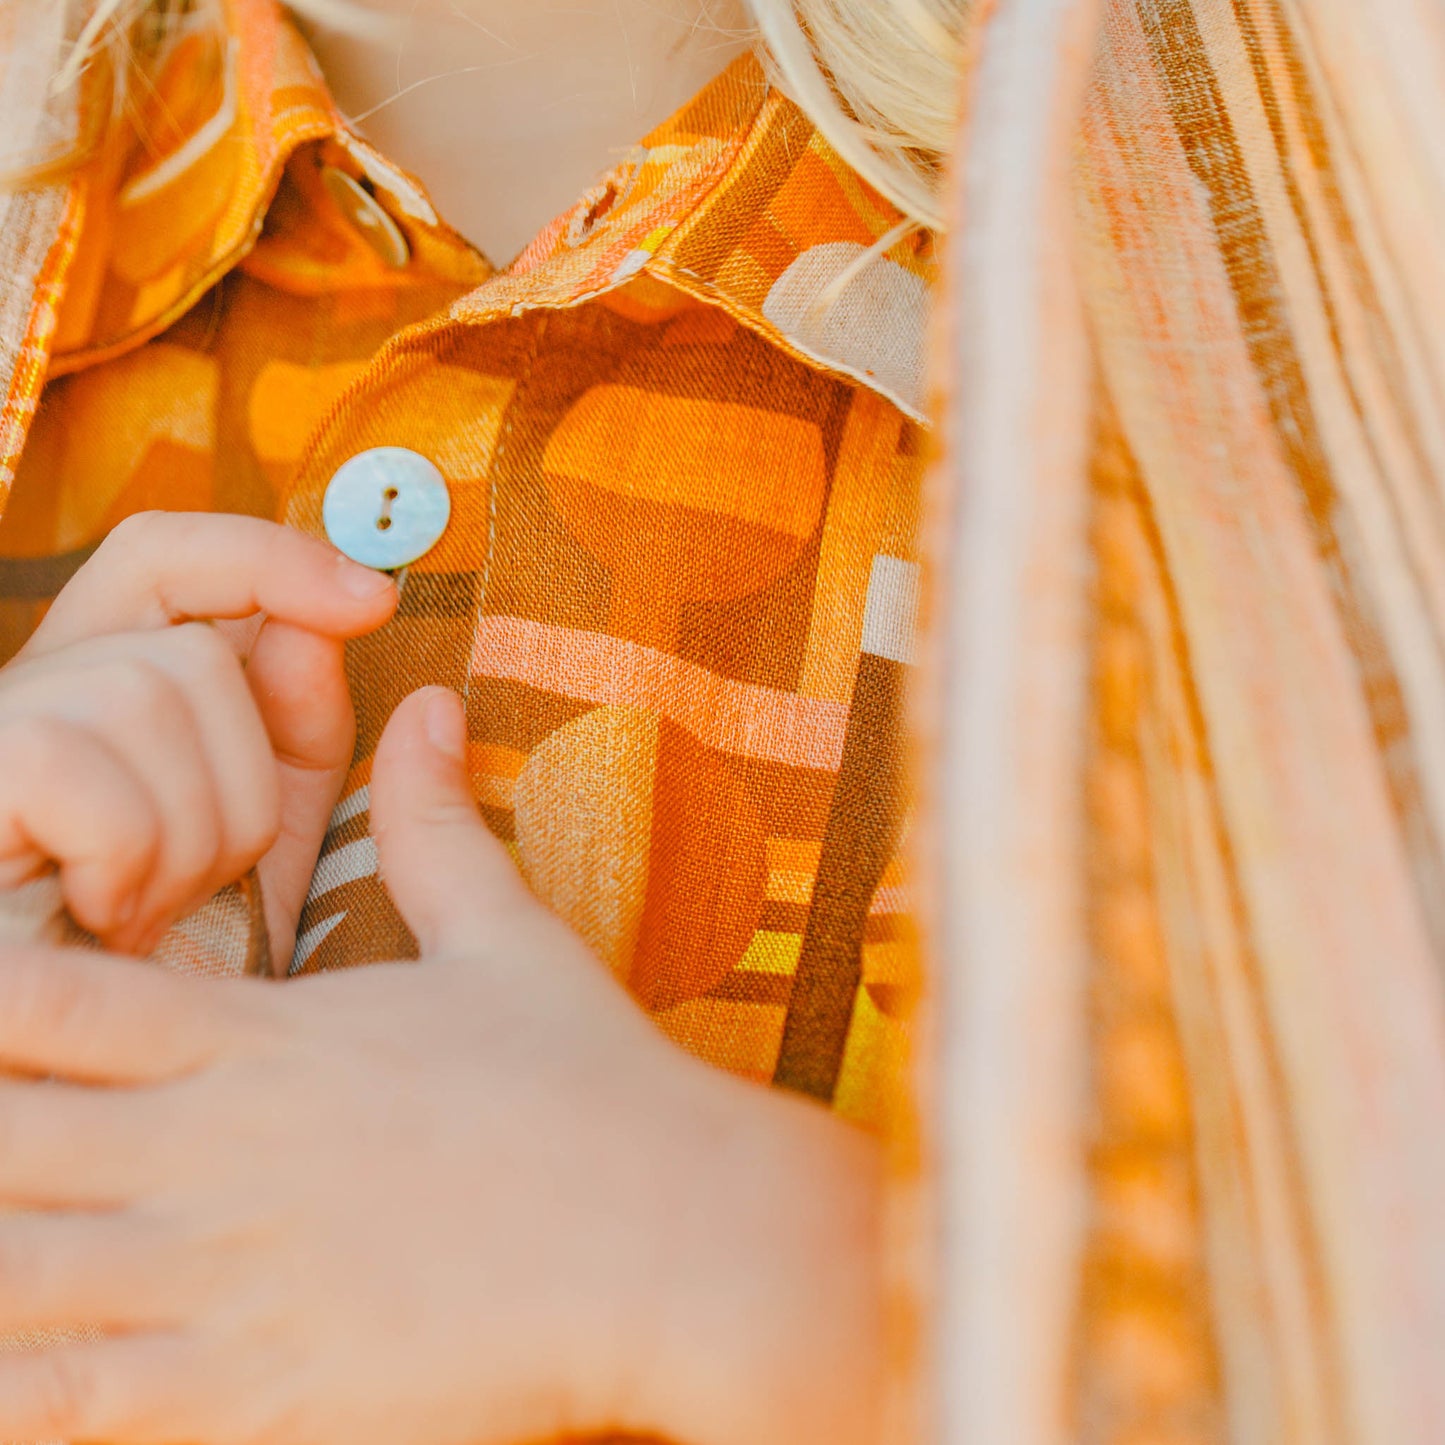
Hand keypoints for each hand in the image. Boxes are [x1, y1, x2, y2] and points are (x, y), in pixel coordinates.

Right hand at [0, 512, 395, 956]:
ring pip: (145, 691)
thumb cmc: (171, 973)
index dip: (266, 557)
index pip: (161, 556)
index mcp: (88, 691)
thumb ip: (299, 732)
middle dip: (244, 778)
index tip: (375, 601)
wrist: (81, 1092)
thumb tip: (344, 613)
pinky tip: (108, 925)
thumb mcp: (256, 843)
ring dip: (192, 829)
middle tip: (204, 881)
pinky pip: (74, 760)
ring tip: (154, 914)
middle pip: (186, 647)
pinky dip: (126, 854)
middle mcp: (17, 696)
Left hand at [0, 687, 884, 1444]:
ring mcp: (230, 1285)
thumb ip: (435, 819)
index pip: (52, 998)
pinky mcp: (262, 1398)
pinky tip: (8, 1375)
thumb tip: (425, 701)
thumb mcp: (508, 933)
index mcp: (266, 1041)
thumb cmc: (592, 1078)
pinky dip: (24, 1394)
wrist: (681, 1238)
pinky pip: (83, 1409)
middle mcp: (220, 1156)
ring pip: (14, 1278)